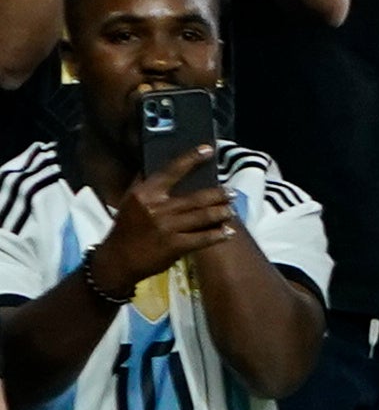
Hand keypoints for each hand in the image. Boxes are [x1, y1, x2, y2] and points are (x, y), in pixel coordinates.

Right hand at [89, 150, 243, 293]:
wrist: (117, 260)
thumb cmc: (126, 228)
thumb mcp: (129, 201)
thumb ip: (143, 182)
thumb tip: (153, 160)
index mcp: (145, 194)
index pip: (171, 171)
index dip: (191, 158)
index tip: (208, 150)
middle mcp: (156, 208)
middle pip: (197, 197)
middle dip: (219, 194)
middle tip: (231, 192)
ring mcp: (167, 227)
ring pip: (204, 216)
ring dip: (223, 212)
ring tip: (231, 210)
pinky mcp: (174, 246)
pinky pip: (203, 238)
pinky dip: (218, 234)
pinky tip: (228, 232)